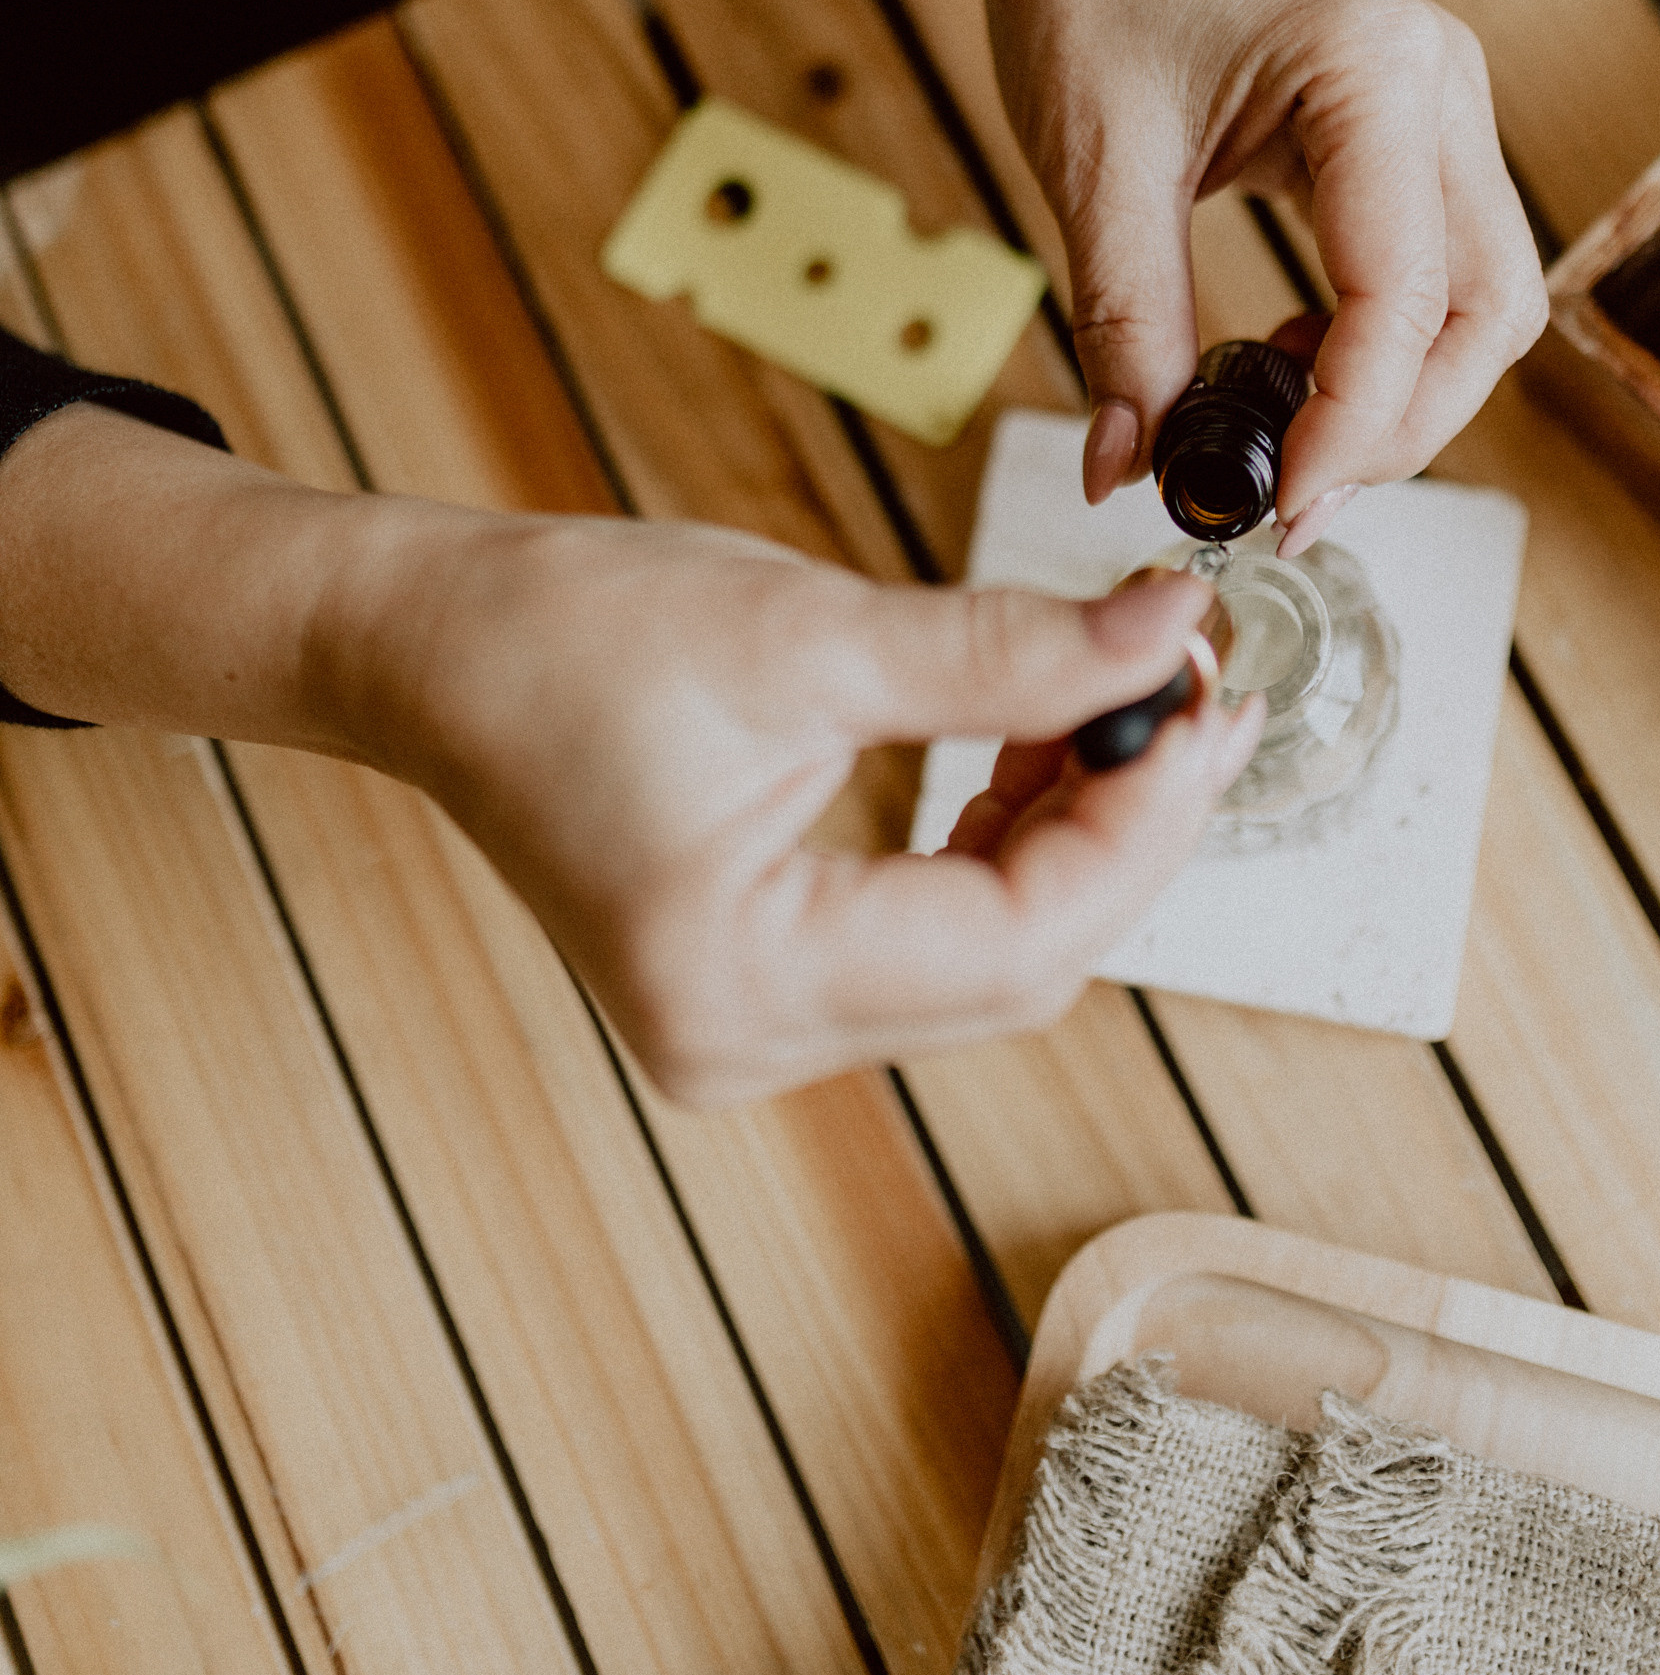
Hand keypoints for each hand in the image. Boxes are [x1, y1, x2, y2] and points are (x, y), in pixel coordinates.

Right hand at [0, 409, 1256, 1103]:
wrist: (429, 646)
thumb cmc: (573, 631)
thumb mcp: (807, 631)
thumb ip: (1006, 652)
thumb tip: (1171, 632)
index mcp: (739, 979)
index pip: (1016, 938)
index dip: (1142, 821)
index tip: (1215, 697)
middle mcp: (745, 1043)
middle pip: (1015, 966)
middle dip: (1125, 827)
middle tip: (1199, 690)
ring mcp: (748, 1032)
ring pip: (985, 959)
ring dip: (1073, 834)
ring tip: (1132, 698)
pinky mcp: (756, 986)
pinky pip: (928, 938)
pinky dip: (999, 847)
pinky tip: (1039, 744)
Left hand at [975, 0, 1546, 538]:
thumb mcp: (1091, 167)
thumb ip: (1125, 328)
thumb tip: (1130, 474)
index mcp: (1374, 71)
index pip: (1407, 296)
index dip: (1353, 424)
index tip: (1276, 506)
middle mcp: (1439, 82)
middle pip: (1488, 312)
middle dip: (1401, 426)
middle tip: (1286, 498)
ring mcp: (1438, 103)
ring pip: (1478, 299)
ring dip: (1396, 393)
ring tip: (1274, 441)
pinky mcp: (1408, 129)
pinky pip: (1433, 266)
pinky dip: (1377, 342)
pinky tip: (1282, 363)